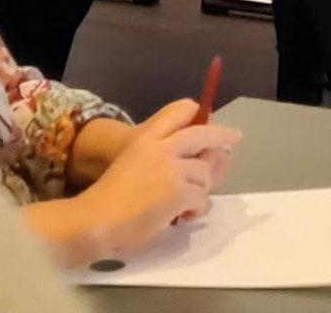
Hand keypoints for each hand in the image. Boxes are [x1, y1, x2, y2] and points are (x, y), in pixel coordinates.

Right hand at [73, 100, 242, 256]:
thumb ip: (155, 159)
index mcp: (145, 138)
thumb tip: (187, 167)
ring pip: (204, 173)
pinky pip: (201, 199)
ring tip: (187, 204)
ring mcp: (173, 168)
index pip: (178, 111)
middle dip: (222, 135)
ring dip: (201, 189)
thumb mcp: (131, 163)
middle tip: (234, 138)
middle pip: (203, 134)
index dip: (196, 114)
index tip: (206, 118)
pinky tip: (182, 217)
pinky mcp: (180, 191)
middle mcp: (162, 147)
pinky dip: (196, 210)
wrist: (97, 218)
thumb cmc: (108, 197)